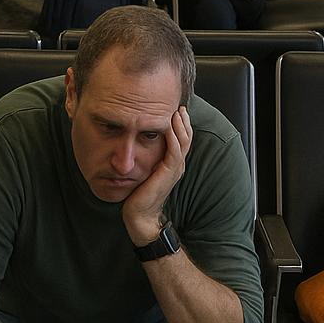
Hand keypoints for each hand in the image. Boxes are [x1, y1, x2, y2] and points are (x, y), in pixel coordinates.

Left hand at [122, 106, 191, 244]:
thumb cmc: (139, 194)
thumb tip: (137, 141)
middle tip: (180, 105)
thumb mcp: (144, 170)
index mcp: (172, 163)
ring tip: (177, 111)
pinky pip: (174, 152)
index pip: (182, 139)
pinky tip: (170, 126)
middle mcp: (177, 165)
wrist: (141, 216)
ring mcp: (174, 169)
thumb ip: (147, 157)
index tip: (176, 109)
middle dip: (183, 120)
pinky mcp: (168, 173)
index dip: (181, 124)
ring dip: (180, 125)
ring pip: (183, 142)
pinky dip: (174, 137)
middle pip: (186, 137)